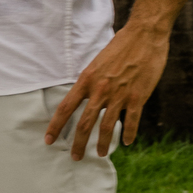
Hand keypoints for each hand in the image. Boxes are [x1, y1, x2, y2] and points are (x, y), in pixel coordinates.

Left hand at [44, 20, 170, 159]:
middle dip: (77, 143)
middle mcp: (100, 90)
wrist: (144, 35)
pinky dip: (129, 134)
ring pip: (106, 127)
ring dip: (102, 144)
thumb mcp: (97, 63)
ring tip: (99, 154)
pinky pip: (131, 121)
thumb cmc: (120, 47)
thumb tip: (86, 97)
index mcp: (87, 80)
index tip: (48, 140)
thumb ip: (91, 82)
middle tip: (74, 157)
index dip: (55, 126)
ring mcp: (119, 95)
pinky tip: (127, 142)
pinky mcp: (138, 97)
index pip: (66, 107)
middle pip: (84, 123)